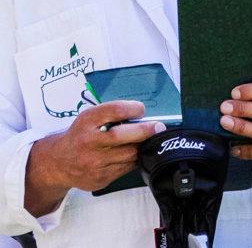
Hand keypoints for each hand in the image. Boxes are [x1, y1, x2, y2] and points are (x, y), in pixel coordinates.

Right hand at [25, 101, 163, 214]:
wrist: (57, 164)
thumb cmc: (79, 137)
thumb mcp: (89, 119)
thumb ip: (112, 116)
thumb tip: (143, 117)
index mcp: (86, 123)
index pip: (114, 111)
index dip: (132, 109)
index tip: (140, 110)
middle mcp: (88, 143)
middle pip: (122, 136)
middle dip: (145, 130)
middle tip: (158, 127)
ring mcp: (93, 163)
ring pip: (129, 154)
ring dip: (141, 147)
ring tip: (144, 141)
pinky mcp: (100, 178)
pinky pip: (126, 168)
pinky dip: (133, 159)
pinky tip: (131, 154)